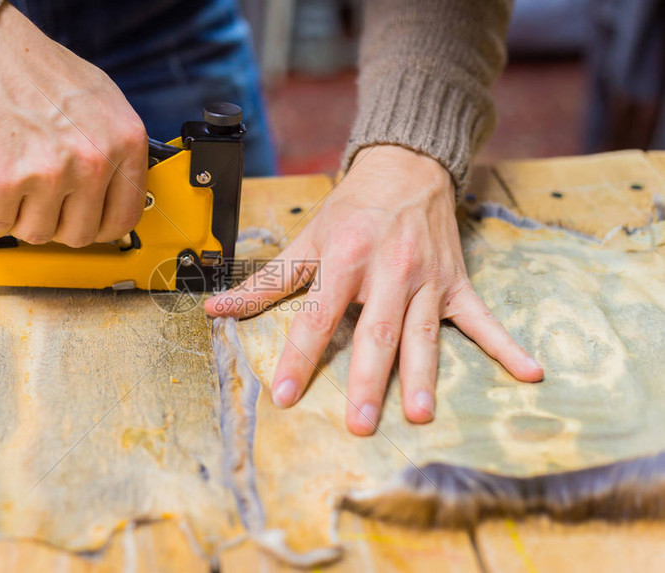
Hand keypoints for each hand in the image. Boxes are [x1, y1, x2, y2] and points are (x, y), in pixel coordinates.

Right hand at [0, 3, 147, 245]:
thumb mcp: (104, 102)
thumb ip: (116, 150)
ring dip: (23, 219)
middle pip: (80, 234)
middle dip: (59, 224)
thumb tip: (117, 193)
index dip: (101, 226)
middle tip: (45, 203)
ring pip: (39, 234)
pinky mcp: (5, 180)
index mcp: (125, 142)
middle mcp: (94, 160)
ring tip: (19, 189)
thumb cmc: (40, 71)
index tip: (86, 222)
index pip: (124, 217)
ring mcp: (51, 173)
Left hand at [205, 145, 542, 434]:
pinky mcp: (456, 283)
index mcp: (346, 257)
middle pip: (375, 332)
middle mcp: (388, 270)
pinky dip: (506, 345)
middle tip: (359, 422)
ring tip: (420, 413)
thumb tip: (217, 310)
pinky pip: (482, 318)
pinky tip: (530, 373)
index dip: (299, 355)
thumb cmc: (352, 208)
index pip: (316, 315)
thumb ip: (266, 281)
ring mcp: (427, 279)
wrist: (406, 167)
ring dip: (423, 375)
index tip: (286, 395)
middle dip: (367, 378)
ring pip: (423, 333)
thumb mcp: (307, 238)